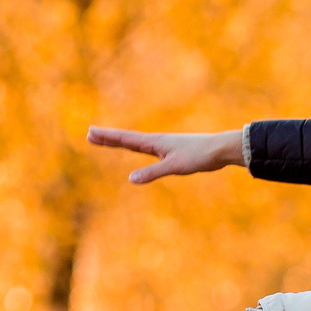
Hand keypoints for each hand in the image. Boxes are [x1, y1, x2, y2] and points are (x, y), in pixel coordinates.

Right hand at [91, 126, 242, 184]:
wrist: (220, 149)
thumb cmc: (198, 156)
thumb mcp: (174, 167)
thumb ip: (152, 172)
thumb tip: (131, 179)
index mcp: (155, 142)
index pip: (126, 139)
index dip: (108, 137)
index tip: (91, 132)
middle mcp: (157, 142)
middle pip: (127, 139)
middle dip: (109, 138)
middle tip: (90, 134)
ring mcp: (164, 146)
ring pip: (137, 143)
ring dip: (121, 141)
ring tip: (108, 140)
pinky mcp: (172, 152)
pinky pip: (148, 149)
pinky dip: (137, 148)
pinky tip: (138, 148)